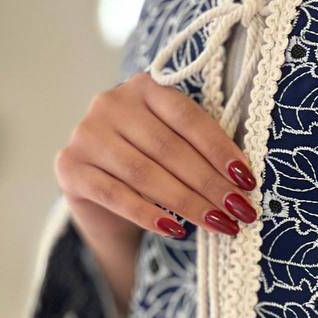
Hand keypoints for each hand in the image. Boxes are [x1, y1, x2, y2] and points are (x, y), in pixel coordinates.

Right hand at [55, 71, 259, 239]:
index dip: (221, 151)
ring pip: (145, 173)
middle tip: (240, 211)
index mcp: (144, 88)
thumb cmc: (151, 163)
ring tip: (219, 224)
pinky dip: (148, 214)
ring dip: (188, 203)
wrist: (101, 193)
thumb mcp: (175, 145)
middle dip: (211, 184)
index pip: (189, 119)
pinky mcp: (70, 167)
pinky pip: (116, 194)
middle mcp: (110, 103)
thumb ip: (200, 149)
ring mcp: (86, 134)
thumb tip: (243, 181)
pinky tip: (175, 229)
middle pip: (169, 149)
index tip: (248, 182)